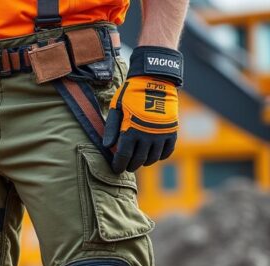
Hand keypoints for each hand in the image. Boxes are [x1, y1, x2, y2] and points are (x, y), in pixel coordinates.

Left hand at [103, 46, 183, 173]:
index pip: (124, 156)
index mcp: (131, 130)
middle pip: (138, 159)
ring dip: (144, 162)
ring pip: (152, 158)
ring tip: (138, 161)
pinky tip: (153, 155)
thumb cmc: (131, 95)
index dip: (119, 165)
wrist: (155, 81)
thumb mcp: (117, 108)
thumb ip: (111, 128)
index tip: (116, 169)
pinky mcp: (172, 132)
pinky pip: (167, 152)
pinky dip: (159, 156)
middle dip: (131, 165)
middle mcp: (147, 135)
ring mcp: (161, 134)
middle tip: (126, 166)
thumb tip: (107, 147)